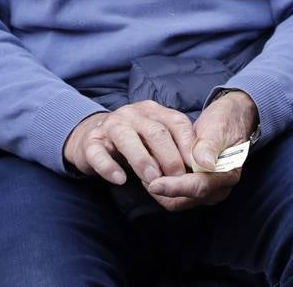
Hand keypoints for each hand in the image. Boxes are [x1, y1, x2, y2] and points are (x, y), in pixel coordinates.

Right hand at [63, 101, 194, 188]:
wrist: (91, 139)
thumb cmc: (133, 142)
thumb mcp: (155, 141)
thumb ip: (175, 149)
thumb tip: (201, 169)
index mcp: (153, 111)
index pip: (176, 122)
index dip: (189, 144)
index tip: (199, 166)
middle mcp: (132, 114)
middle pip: (154, 131)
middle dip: (169, 156)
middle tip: (178, 179)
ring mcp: (110, 126)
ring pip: (126, 137)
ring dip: (142, 159)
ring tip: (153, 180)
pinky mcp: (90, 142)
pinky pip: (98, 153)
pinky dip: (109, 166)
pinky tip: (119, 179)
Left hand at [146, 90, 253, 211]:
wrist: (229, 120)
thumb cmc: (223, 121)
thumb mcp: (217, 127)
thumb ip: (210, 145)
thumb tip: (203, 162)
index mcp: (227, 174)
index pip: (199, 187)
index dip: (175, 187)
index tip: (154, 184)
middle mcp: (218, 188)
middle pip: (185, 200)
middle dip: (163, 190)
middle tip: (144, 172)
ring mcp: (207, 191)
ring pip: (176, 202)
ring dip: (160, 189)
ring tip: (147, 168)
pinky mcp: (196, 189)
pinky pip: (175, 196)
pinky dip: (163, 186)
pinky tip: (154, 169)